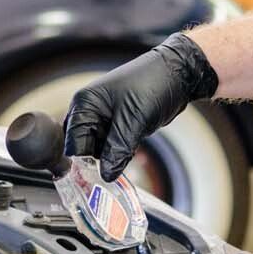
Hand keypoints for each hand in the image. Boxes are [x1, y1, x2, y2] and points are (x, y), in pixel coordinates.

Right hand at [62, 33, 219, 181]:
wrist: (179, 74)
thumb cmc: (152, 84)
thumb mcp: (133, 120)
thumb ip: (117, 149)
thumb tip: (106, 174)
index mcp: (85, 104)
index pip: (73, 142)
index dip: (81, 162)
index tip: (92, 179)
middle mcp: (90, 110)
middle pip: (83, 146)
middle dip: (95, 162)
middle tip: (108, 176)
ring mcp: (105, 117)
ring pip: (99, 148)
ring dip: (109, 159)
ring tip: (123, 162)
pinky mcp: (119, 124)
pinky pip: (112, 145)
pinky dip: (119, 153)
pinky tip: (129, 155)